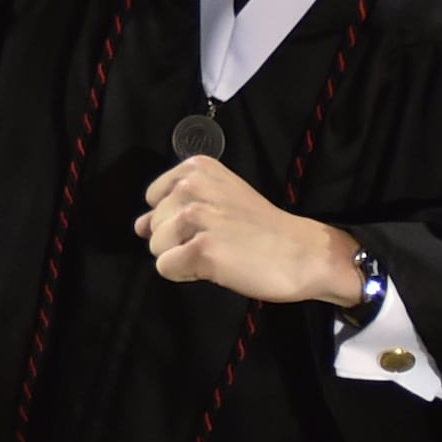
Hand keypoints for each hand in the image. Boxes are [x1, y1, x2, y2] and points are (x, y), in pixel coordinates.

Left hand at [134, 156, 360, 305]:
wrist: (302, 252)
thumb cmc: (262, 228)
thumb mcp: (219, 201)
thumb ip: (175, 209)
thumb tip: (138, 226)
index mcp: (196, 168)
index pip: (154, 198)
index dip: (177, 219)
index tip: (211, 222)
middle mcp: (192, 186)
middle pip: (153, 226)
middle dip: (179, 240)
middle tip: (220, 239)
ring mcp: (196, 218)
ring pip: (157, 248)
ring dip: (183, 257)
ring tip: (220, 251)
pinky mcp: (201, 250)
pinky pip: (166, 268)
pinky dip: (188, 273)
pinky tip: (218, 266)